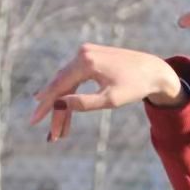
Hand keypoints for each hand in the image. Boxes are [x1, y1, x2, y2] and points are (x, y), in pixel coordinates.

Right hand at [30, 45, 185, 142]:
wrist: (155, 71)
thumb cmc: (136, 87)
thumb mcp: (111, 100)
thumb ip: (84, 103)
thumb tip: (59, 104)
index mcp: (86, 62)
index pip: (59, 87)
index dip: (46, 106)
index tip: (34, 121)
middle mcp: (82, 53)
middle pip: (61, 86)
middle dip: (55, 112)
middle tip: (51, 135)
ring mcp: (86, 53)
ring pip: (67, 83)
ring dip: (63, 106)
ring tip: (61, 131)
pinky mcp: (91, 56)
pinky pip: (75, 77)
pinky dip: (71, 94)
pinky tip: (63, 107)